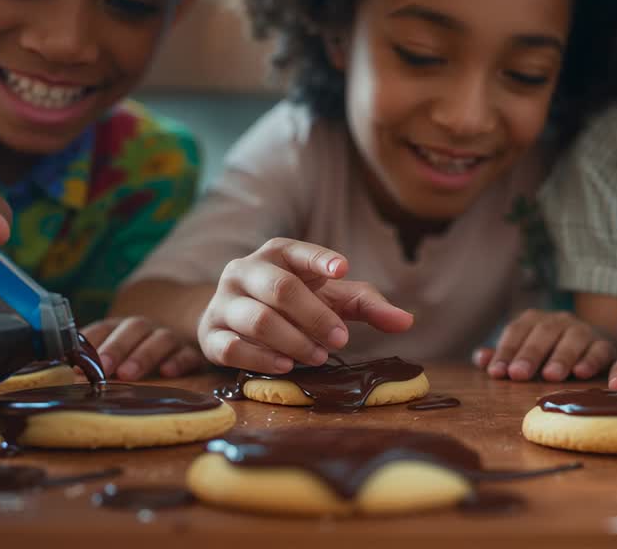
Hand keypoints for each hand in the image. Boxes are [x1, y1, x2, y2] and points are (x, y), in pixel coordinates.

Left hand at [84, 316, 203, 379]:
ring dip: (143, 355)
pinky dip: (178, 361)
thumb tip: (62, 374)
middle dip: (116, 347)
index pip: (105, 327)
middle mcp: (147, 330)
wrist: (177, 356)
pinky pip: (188, 354)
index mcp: (122, 329)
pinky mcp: (192, 354)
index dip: (90, 342)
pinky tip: (168, 372)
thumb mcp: (113, 363)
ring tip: (128, 374)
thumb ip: (91, 364)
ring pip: (161, 339)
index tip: (74, 363)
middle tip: (103, 367)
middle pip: (133, 328)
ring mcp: (171, 340)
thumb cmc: (134, 365)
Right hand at [198, 238, 413, 372]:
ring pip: (257, 319)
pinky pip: (231, 347)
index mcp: (277, 254)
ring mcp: (224, 302)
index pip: (297, 250)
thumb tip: (406, 321)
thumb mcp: (332, 297)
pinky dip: (261, 359)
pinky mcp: (210, 335)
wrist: (234, 318)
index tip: (343, 269)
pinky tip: (286, 366)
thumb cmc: (295, 302)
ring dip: (294, 341)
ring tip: (319, 356)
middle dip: (315, 316)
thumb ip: (368, 305)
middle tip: (342, 339)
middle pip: (280, 288)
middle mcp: (245, 271)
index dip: (319, 258)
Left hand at [473, 309, 616, 380]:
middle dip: (530, 354)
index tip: (496, 373)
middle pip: (544, 332)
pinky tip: (581, 373)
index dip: (506, 351)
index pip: (517, 331)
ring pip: (573, 338)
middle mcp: (559, 321)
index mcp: (535, 321)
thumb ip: (504, 356)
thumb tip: (480, 358)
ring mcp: (583, 331)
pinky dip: (591, 360)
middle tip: (518, 375)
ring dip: (561, 356)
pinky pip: (600, 350)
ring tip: (550, 376)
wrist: (591, 347)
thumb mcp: (525, 354)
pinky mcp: (604, 345)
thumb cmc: (550, 353)